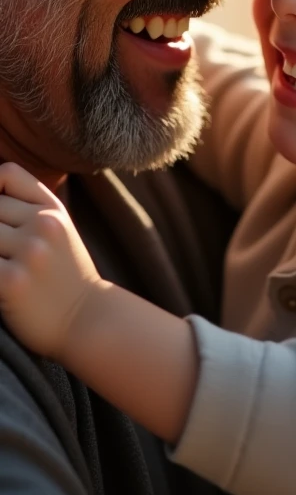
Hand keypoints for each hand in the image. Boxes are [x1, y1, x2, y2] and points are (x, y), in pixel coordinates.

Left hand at [0, 161, 102, 359]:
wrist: (88, 320)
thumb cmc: (66, 277)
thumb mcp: (59, 230)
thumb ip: (29, 208)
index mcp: (52, 209)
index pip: (7, 173)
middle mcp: (42, 224)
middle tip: (3, 249)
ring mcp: (29, 251)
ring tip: (3, 264)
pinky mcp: (12, 280)